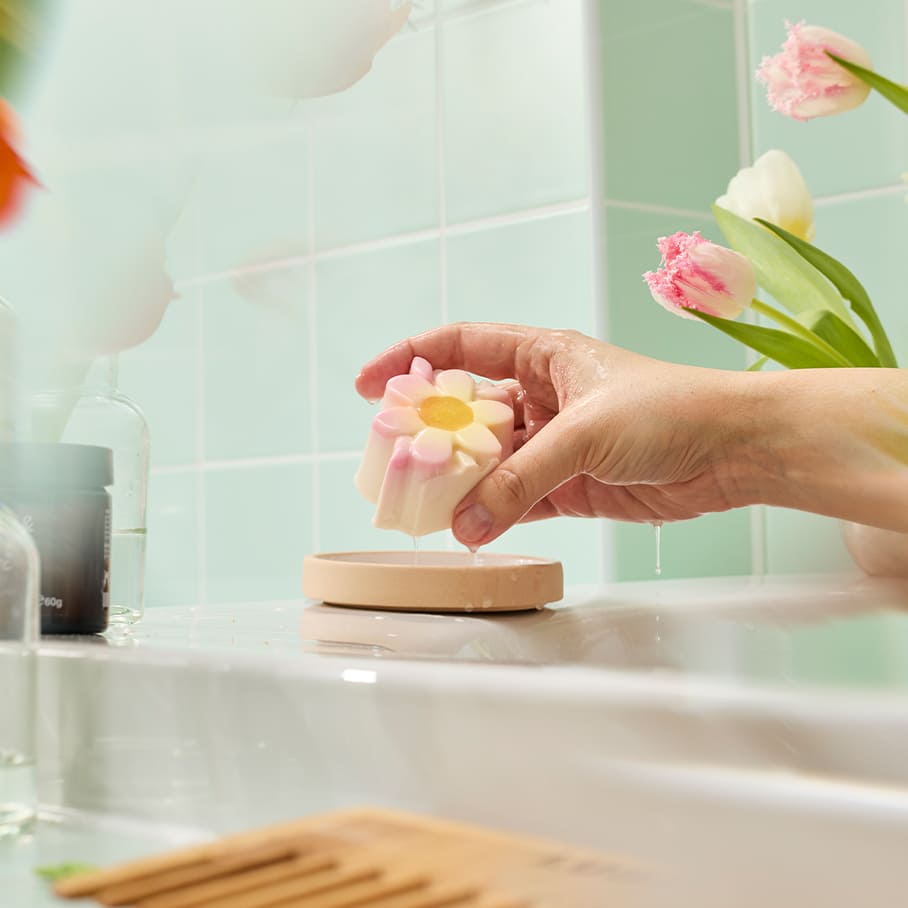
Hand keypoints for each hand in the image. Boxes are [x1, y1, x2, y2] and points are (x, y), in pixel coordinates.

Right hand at [355, 323, 746, 547]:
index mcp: (542, 356)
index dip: (411, 360)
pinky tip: (469, 529)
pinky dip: (494, 515)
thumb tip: (466, 523)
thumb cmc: (669, 410)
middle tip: (391, 462)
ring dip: (461, 484)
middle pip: (468, 413)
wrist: (733, 452)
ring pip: (490, 463)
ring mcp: (554, 444)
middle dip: (431, 436)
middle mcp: (542, 397)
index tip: (369, 386)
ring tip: (422, 506)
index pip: (462, 347)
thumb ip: (522, 479)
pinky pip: (517, 500)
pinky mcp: (571, 486)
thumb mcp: (584, 433)